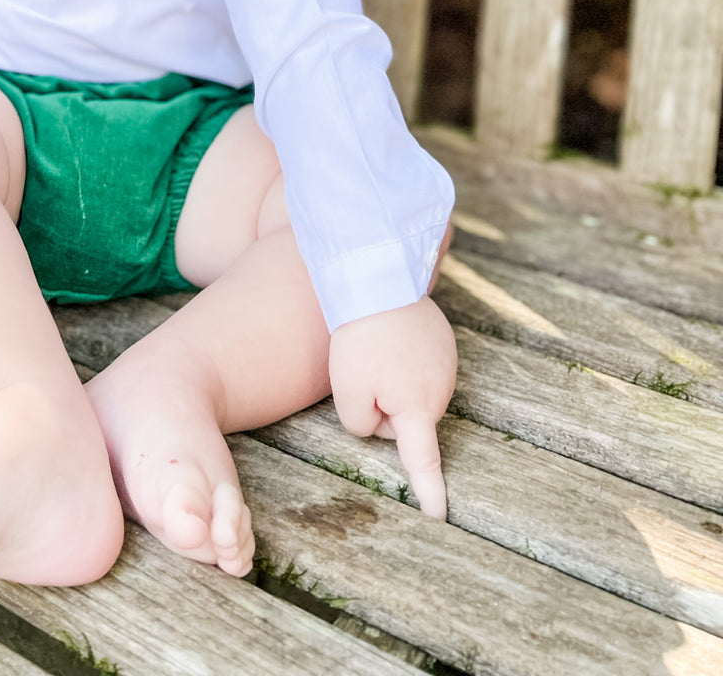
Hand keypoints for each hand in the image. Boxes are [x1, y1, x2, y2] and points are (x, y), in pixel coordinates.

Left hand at [326, 295, 456, 519]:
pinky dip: (400, 357)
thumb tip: (380, 422)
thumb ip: (364, 424)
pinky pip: (416, 362)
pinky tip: (388, 334)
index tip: (439, 517)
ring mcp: (446, 361)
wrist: (378, 277)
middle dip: (382, 406)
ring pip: (409, 390)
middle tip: (361, 370)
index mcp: (418, 408)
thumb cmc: (360, 338)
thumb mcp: (348, 393)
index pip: (424, 461)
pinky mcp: (441, 338)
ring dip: (390, 379)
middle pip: (405, 419)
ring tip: (374, 346)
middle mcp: (441, 388)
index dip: (431, 492)